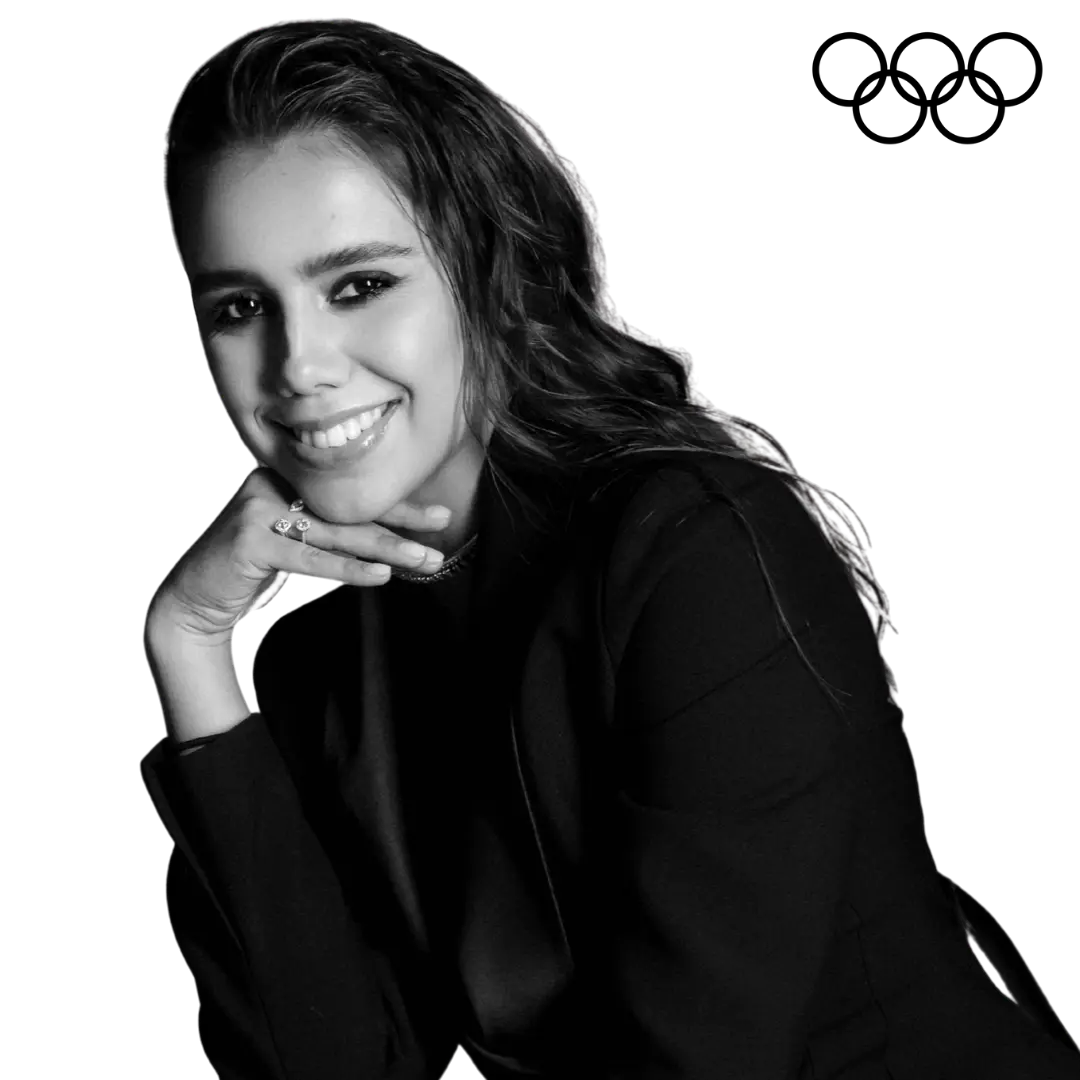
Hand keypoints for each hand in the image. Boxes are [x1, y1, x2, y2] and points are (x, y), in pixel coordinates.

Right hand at [148, 467, 449, 643]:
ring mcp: (257, 509)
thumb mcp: (296, 544)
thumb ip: (332, 534)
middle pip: (349, 508)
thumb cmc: (251, 570)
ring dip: (386, 547)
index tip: (439, 515)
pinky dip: (347, 569)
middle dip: (401, 524)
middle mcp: (272, 484)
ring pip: (336, 532)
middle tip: (442, 530)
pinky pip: (310, 557)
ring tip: (422, 558)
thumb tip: (391, 541)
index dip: (397, 504)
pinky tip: (380, 575)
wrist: (193, 597)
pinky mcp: (248, 540)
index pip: (351, 492)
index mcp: (287, 478)